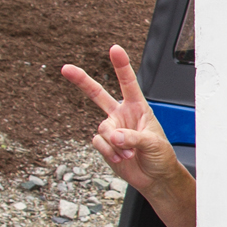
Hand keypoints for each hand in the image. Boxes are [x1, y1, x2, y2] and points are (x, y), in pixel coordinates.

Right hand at [61, 45, 196, 226]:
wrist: (155, 177)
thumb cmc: (161, 156)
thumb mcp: (153, 144)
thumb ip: (133, 137)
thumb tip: (114, 136)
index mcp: (138, 108)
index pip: (128, 83)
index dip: (121, 66)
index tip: (115, 49)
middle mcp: (122, 115)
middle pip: (97, 94)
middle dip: (81, 81)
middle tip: (65, 69)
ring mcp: (112, 129)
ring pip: (102, 129)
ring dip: (114, 143)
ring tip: (129, 153)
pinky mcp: (105, 144)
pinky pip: (99, 143)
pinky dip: (109, 152)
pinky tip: (121, 159)